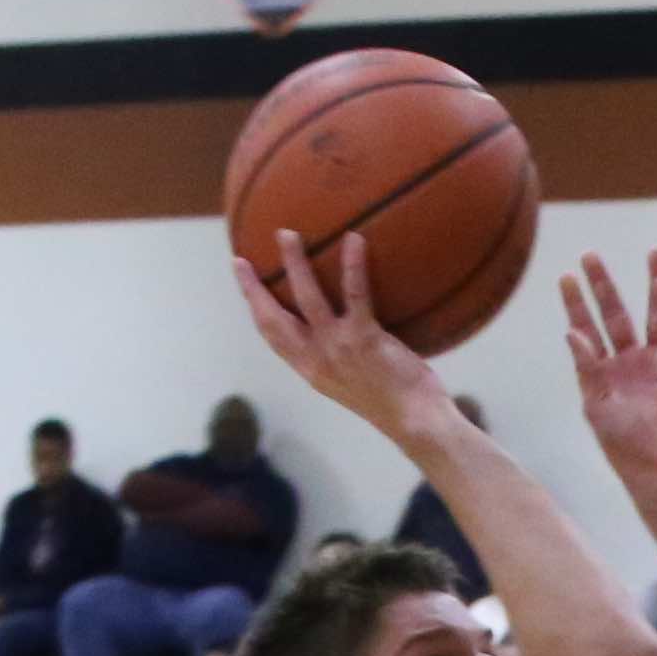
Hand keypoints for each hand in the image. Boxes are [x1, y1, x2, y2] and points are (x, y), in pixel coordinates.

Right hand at [230, 228, 447, 445]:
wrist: (415, 421)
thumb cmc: (391, 401)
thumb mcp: (350, 382)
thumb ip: (335, 356)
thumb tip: (335, 326)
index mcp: (310, 370)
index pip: (272, 337)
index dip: (255, 308)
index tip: (244, 284)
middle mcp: (316, 359)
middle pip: (273, 319)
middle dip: (253, 289)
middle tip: (241, 261)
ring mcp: (337, 348)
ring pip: (307, 298)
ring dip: (294, 264)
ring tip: (288, 235)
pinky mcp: (364, 338)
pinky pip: (355, 294)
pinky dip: (353, 265)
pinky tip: (354, 240)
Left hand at [558, 247, 656, 489]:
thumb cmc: (623, 445)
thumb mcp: (595, 406)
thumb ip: (585, 368)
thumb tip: (571, 334)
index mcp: (600, 373)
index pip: (585, 330)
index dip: (576, 305)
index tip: (565, 277)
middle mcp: (625, 362)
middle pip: (614, 314)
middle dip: (602, 286)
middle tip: (590, 255)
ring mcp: (652, 361)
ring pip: (649, 314)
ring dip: (649, 284)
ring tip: (653, 252)